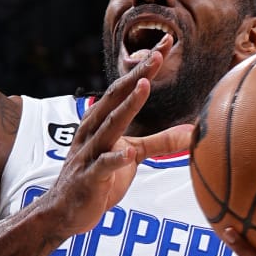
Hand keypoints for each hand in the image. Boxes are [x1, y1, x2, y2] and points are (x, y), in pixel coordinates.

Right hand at [41, 49, 180, 237]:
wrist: (64, 211)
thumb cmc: (98, 180)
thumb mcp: (133, 156)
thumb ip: (160, 143)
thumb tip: (192, 132)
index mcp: (102, 121)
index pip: (126, 88)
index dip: (145, 67)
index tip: (166, 43)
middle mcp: (94, 131)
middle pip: (117, 98)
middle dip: (137, 75)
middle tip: (158, 55)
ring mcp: (90, 154)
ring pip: (110, 126)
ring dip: (127, 106)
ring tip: (144, 87)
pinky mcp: (90, 178)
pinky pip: (103, 166)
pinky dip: (116, 159)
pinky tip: (129, 154)